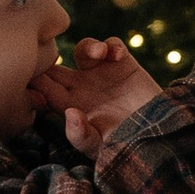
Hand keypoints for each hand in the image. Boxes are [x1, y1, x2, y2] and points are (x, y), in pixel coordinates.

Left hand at [34, 33, 159, 149]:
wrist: (158, 139)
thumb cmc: (125, 148)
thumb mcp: (100, 148)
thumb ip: (81, 136)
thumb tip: (69, 113)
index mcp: (69, 106)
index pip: (43, 88)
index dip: (36, 77)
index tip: (36, 71)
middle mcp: (82, 88)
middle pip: (60, 63)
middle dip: (57, 54)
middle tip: (61, 51)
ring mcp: (102, 75)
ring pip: (84, 50)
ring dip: (88, 47)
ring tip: (99, 53)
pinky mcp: (124, 65)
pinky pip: (112, 46)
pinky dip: (112, 45)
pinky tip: (117, 55)